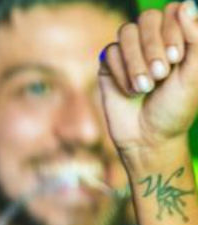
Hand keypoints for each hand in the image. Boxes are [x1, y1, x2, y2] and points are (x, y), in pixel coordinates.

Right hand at [99, 3, 197, 154]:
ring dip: (136, 61)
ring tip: (145, 87)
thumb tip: (185, 4)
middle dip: (153, 46)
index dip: (173, 30)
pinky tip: (130, 91)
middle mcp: (154, 40)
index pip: (173, 11)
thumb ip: (196, 38)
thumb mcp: (194, 73)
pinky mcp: (109, 66)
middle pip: (148, 18)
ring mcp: (130, 52)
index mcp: (179, 37)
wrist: (148, 138)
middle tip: (160, 74)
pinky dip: (121, 73)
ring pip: (126, 32)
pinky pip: (110, 53)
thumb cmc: (176, 107)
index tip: (177, 58)